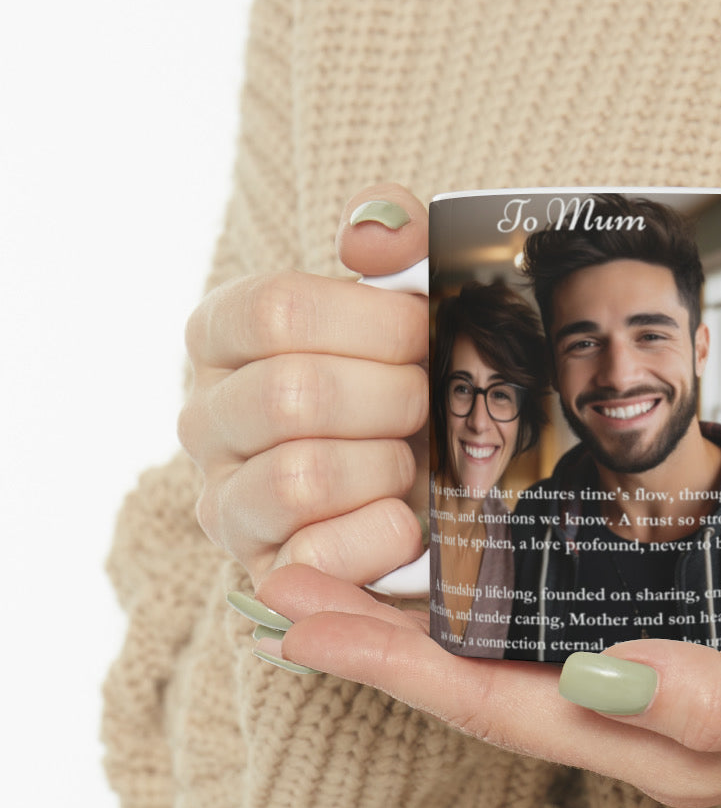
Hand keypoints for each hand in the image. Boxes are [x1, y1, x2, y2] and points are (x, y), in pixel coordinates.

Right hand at [179, 185, 429, 587]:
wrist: (428, 486)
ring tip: (410, 461)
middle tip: (426, 403)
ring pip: (300, 477)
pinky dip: (383, 534)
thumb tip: (370, 235)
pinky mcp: (264, 572)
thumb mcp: (409, 300)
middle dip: (392, 399)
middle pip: (293, 395)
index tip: (422, 333)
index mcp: (223, 336)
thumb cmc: (406, 381)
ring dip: (386, 466)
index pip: (276, 311)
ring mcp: (225, 502)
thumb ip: (397, 240)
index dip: (373, 323)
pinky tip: (407, 519)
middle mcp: (205, 419)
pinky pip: (317, 555)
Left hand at [255, 562, 720, 806]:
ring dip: (417, 630)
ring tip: (337, 582)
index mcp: (662, 740)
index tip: (307, 621)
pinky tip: (456, 584)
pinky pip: (551, 642)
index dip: (398, 668)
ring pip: (505, 668)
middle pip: (478, 691)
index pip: (500, 707)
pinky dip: (486, 614)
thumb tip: (607, 683)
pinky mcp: (667, 656)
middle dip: (376, 645)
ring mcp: (648, 694)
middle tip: (283, 585)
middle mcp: (636, 725)